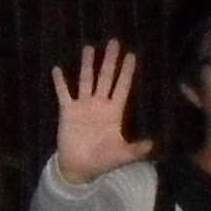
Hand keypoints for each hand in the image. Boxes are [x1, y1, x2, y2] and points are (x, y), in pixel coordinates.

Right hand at [50, 43, 154, 184]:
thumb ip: (136, 149)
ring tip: (89, 47)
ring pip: (86, 80)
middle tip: (114, 42)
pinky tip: (57, 68)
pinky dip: (60, 82)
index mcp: (114, 112)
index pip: (122, 87)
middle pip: (106, 78)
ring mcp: (83, 106)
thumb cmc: (102, 160)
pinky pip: (63, 93)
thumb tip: (153, 144)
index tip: (132, 55)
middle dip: (110, 61)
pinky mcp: (67, 111)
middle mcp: (99, 104)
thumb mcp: (121, 155)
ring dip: (87, 65)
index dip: (127, 72)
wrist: (78, 168)